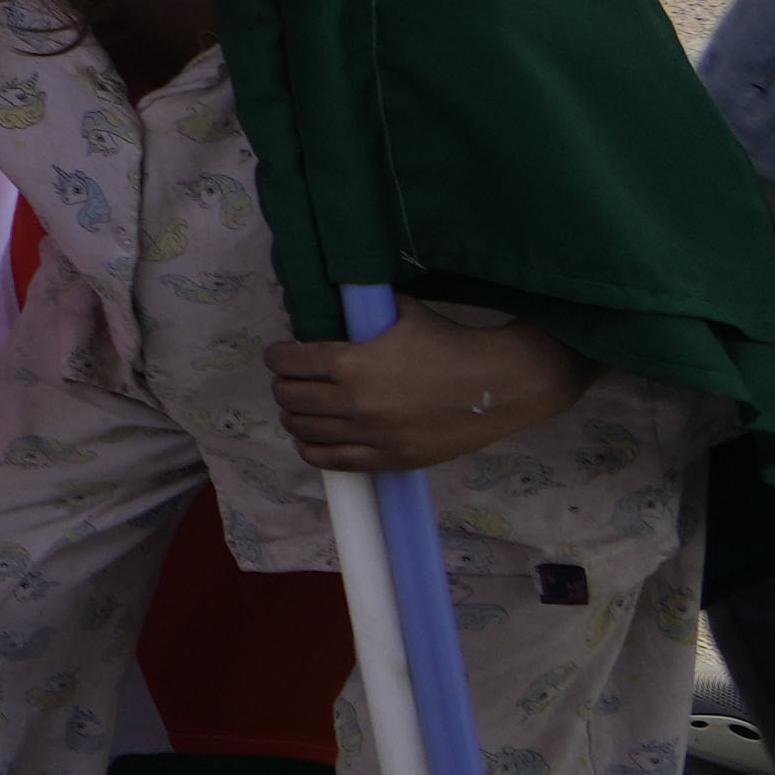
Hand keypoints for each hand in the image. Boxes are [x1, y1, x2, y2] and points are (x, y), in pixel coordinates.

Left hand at [274, 308, 585, 474]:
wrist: (496, 384)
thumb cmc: (448, 342)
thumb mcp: (398, 313)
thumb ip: (356, 314)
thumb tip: (319, 313)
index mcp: (351, 363)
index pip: (287, 363)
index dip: (278, 356)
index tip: (282, 355)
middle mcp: (354, 402)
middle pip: (289, 397)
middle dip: (286, 385)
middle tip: (294, 380)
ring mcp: (371, 435)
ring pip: (303, 430)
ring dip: (296, 416)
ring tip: (303, 407)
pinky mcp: (389, 459)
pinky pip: (331, 461)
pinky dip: (311, 449)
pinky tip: (311, 439)